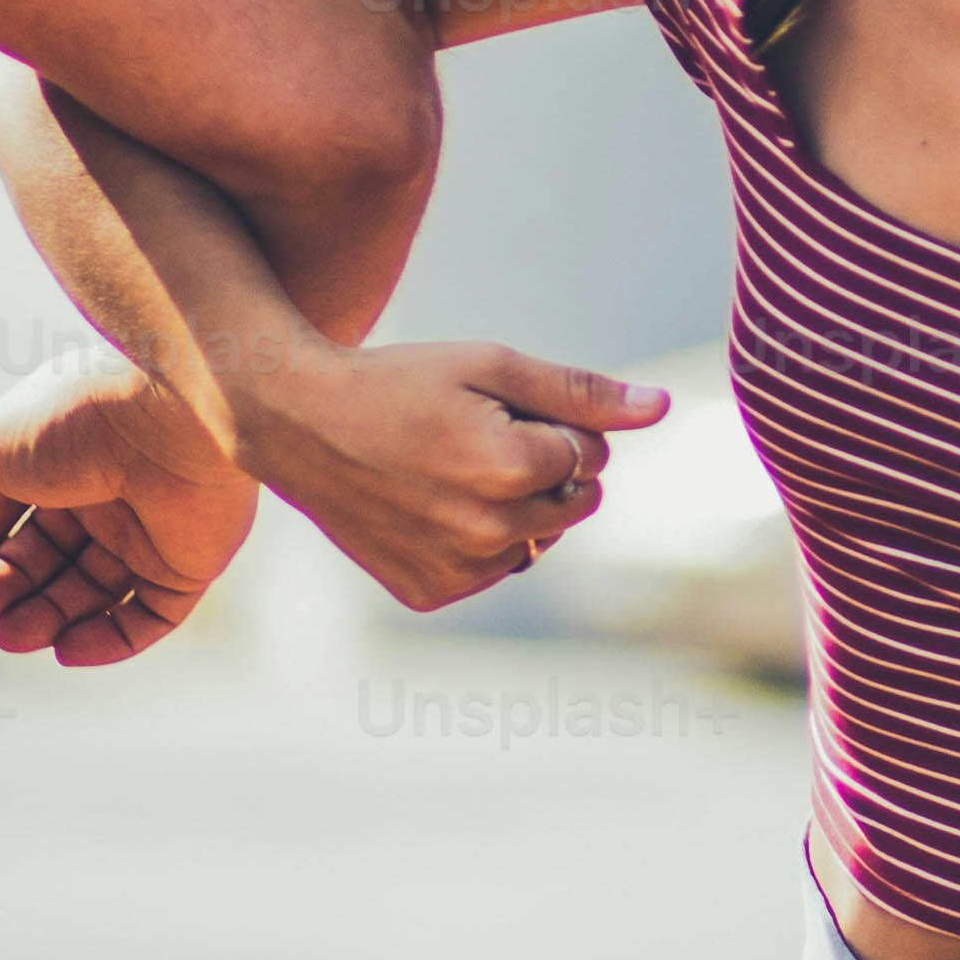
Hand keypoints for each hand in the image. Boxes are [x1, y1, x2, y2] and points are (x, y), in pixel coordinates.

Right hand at [0, 346, 260, 665]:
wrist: (172, 419)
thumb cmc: (76, 419)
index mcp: (56, 453)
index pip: (2, 512)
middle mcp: (102, 491)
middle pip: (42, 557)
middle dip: (5, 585)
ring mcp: (147, 530)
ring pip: (88, 592)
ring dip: (46, 617)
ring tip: (12, 635)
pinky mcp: (188, 564)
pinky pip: (147, 616)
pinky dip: (108, 640)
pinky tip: (66, 651)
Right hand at [250, 341, 671, 610]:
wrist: (299, 423)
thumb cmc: (400, 383)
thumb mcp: (491, 367)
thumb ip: (579, 392)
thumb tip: (660, 407)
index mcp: (508, 469)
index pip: (587, 455)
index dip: (551, 425)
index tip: (495, 411)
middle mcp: (487, 532)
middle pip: (573, 504)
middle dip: (546, 468)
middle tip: (477, 438)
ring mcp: (456, 570)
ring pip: (538, 540)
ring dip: (516, 507)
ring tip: (453, 471)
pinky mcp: (430, 593)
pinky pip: (493, 568)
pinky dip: (479, 540)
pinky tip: (431, 505)